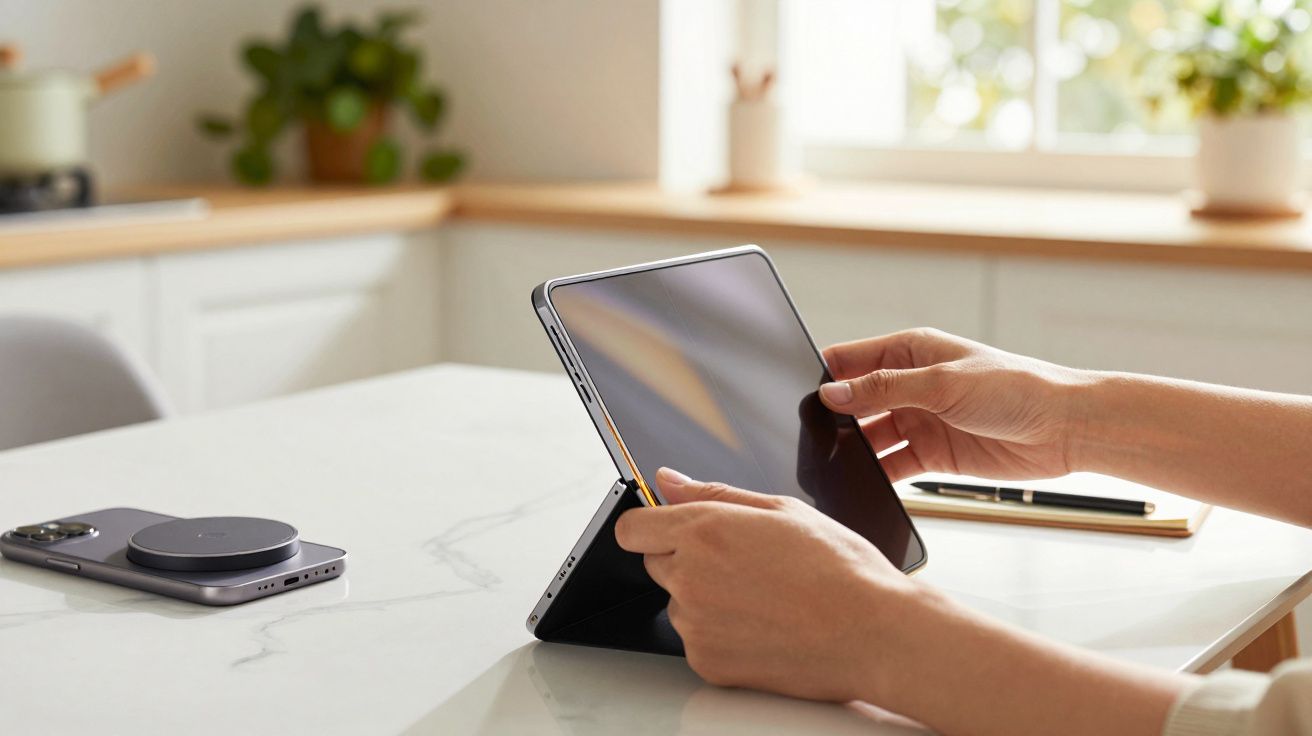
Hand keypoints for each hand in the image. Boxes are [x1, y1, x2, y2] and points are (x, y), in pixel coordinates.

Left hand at [614, 467, 918, 701]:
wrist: (874, 633)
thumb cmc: (840, 570)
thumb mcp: (782, 509)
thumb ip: (713, 493)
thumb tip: (668, 480)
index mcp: (704, 531)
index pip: (631, 528)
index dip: (650, 525)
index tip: (669, 528)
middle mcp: (690, 578)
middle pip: (656, 563)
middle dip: (686, 559)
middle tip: (743, 562)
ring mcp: (696, 625)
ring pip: (679, 603)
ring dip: (705, 598)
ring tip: (764, 596)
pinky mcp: (707, 663)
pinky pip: (697, 640)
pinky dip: (720, 633)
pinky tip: (764, 624)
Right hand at [819, 328, 1089, 481]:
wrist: (1065, 428)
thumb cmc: (1016, 388)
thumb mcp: (943, 383)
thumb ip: (885, 389)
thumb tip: (832, 393)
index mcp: (909, 351)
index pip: (849, 360)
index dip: (822, 376)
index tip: (796, 396)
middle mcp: (909, 384)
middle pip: (854, 401)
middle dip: (833, 419)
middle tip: (809, 437)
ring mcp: (919, 419)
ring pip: (869, 437)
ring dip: (853, 450)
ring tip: (832, 463)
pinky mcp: (932, 454)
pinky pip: (891, 465)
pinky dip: (876, 474)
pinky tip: (861, 483)